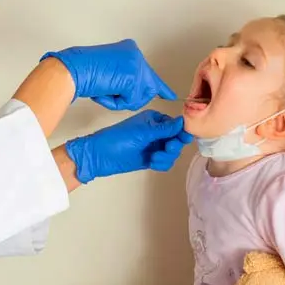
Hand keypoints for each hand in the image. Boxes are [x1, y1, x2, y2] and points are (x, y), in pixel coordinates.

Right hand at [42, 39, 176, 110]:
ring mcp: (136, 65)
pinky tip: (105, 90)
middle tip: (112, 90)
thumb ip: (126, 79)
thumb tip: (141, 93)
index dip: (159, 86)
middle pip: (148, 87)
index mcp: (130, 51)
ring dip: (121, 100)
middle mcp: (136, 55)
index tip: (171, 95)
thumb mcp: (110, 73)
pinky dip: (116, 102)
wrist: (72, 70)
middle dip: (133, 97)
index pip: (149, 72)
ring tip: (105, 87)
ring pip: (139, 96)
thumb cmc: (83, 73)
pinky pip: (130, 101)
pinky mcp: (134, 77)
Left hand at [65, 110, 192, 183]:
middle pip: (177, 140)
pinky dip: (161, 164)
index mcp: (154, 120)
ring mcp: (153, 146)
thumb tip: (183, 121)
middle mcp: (156, 132)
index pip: (176, 125)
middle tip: (167, 148)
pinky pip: (165, 162)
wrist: (100, 157)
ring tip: (154, 158)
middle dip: (173, 146)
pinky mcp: (150, 158)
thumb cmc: (118, 139)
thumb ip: (164, 129)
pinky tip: (151, 163)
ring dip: (166, 157)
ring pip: (172, 153)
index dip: (182, 132)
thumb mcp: (142, 132)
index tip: (183, 139)